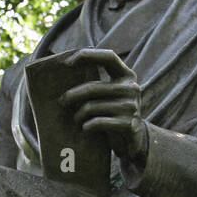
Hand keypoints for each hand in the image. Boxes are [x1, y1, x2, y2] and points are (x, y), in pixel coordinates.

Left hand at [61, 48, 147, 164]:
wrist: (134, 141)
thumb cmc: (114, 114)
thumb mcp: (111, 95)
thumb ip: (98, 83)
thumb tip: (66, 71)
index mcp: (127, 76)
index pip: (108, 56)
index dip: (87, 55)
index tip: (67, 63)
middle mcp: (132, 88)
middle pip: (93, 87)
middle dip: (72, 95)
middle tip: (61, 102)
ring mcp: (131, 107)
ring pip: (92, 107)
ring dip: (79, 115)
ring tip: (77, 119)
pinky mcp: (129, 125)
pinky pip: (98, 122)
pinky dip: (87, 126)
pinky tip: (85, 128)